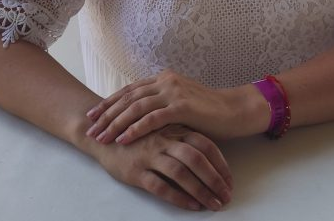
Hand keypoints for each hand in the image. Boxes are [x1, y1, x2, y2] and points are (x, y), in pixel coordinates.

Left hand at [86, 69, 263, 144]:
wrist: (233, 110)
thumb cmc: (207, 111)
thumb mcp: (180, 103)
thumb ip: (161, 104)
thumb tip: (139, 115)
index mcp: (163, 79)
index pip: (130, 90)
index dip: (109, 102)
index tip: (92, 115)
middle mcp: (165, 81)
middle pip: (128, 97)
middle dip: (106, 113)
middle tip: (89, 127)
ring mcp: (173, 91)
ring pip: (136, 107)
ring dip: (116, 123)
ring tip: (101, 136)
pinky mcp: (181, 106)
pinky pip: (152, 118)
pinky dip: (135, 128)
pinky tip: (123, 139)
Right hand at [92, 123, 232, 211]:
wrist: (103, 134)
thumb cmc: (138, 134)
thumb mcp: (163, 129)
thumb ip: (183, 136)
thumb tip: (210, 155)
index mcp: (174, 129)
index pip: (204, 143)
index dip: (220, 162)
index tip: (230, 180)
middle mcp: (164, 140)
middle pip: (196, 158)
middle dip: (215, 179)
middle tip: (227, 196)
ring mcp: (150, 155)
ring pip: (181, 172)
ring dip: (201, 190)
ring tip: (213, 204)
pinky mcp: (136, 171)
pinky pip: (160, 186)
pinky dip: (178, 197)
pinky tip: (191, 206)